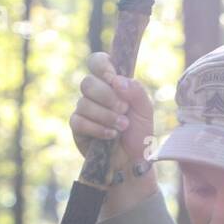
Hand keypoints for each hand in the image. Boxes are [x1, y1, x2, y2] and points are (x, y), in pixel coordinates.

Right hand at [70, 51, 155, 171]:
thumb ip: (136, 91)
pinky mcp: (78, 128)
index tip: (113, 78)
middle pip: (87, 82)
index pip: (97, 62)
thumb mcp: (145, 110)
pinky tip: (111, 136)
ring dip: (106, 116)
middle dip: (107, 96)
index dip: (102, 66)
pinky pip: (79, 121)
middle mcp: (95, 94)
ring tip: (122, 127)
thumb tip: (116, 81)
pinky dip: (97, 128)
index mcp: (110, 84)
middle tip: (124, 109)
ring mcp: (84, 110)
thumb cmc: (139, 134)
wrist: (133, 161)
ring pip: (84, 103)